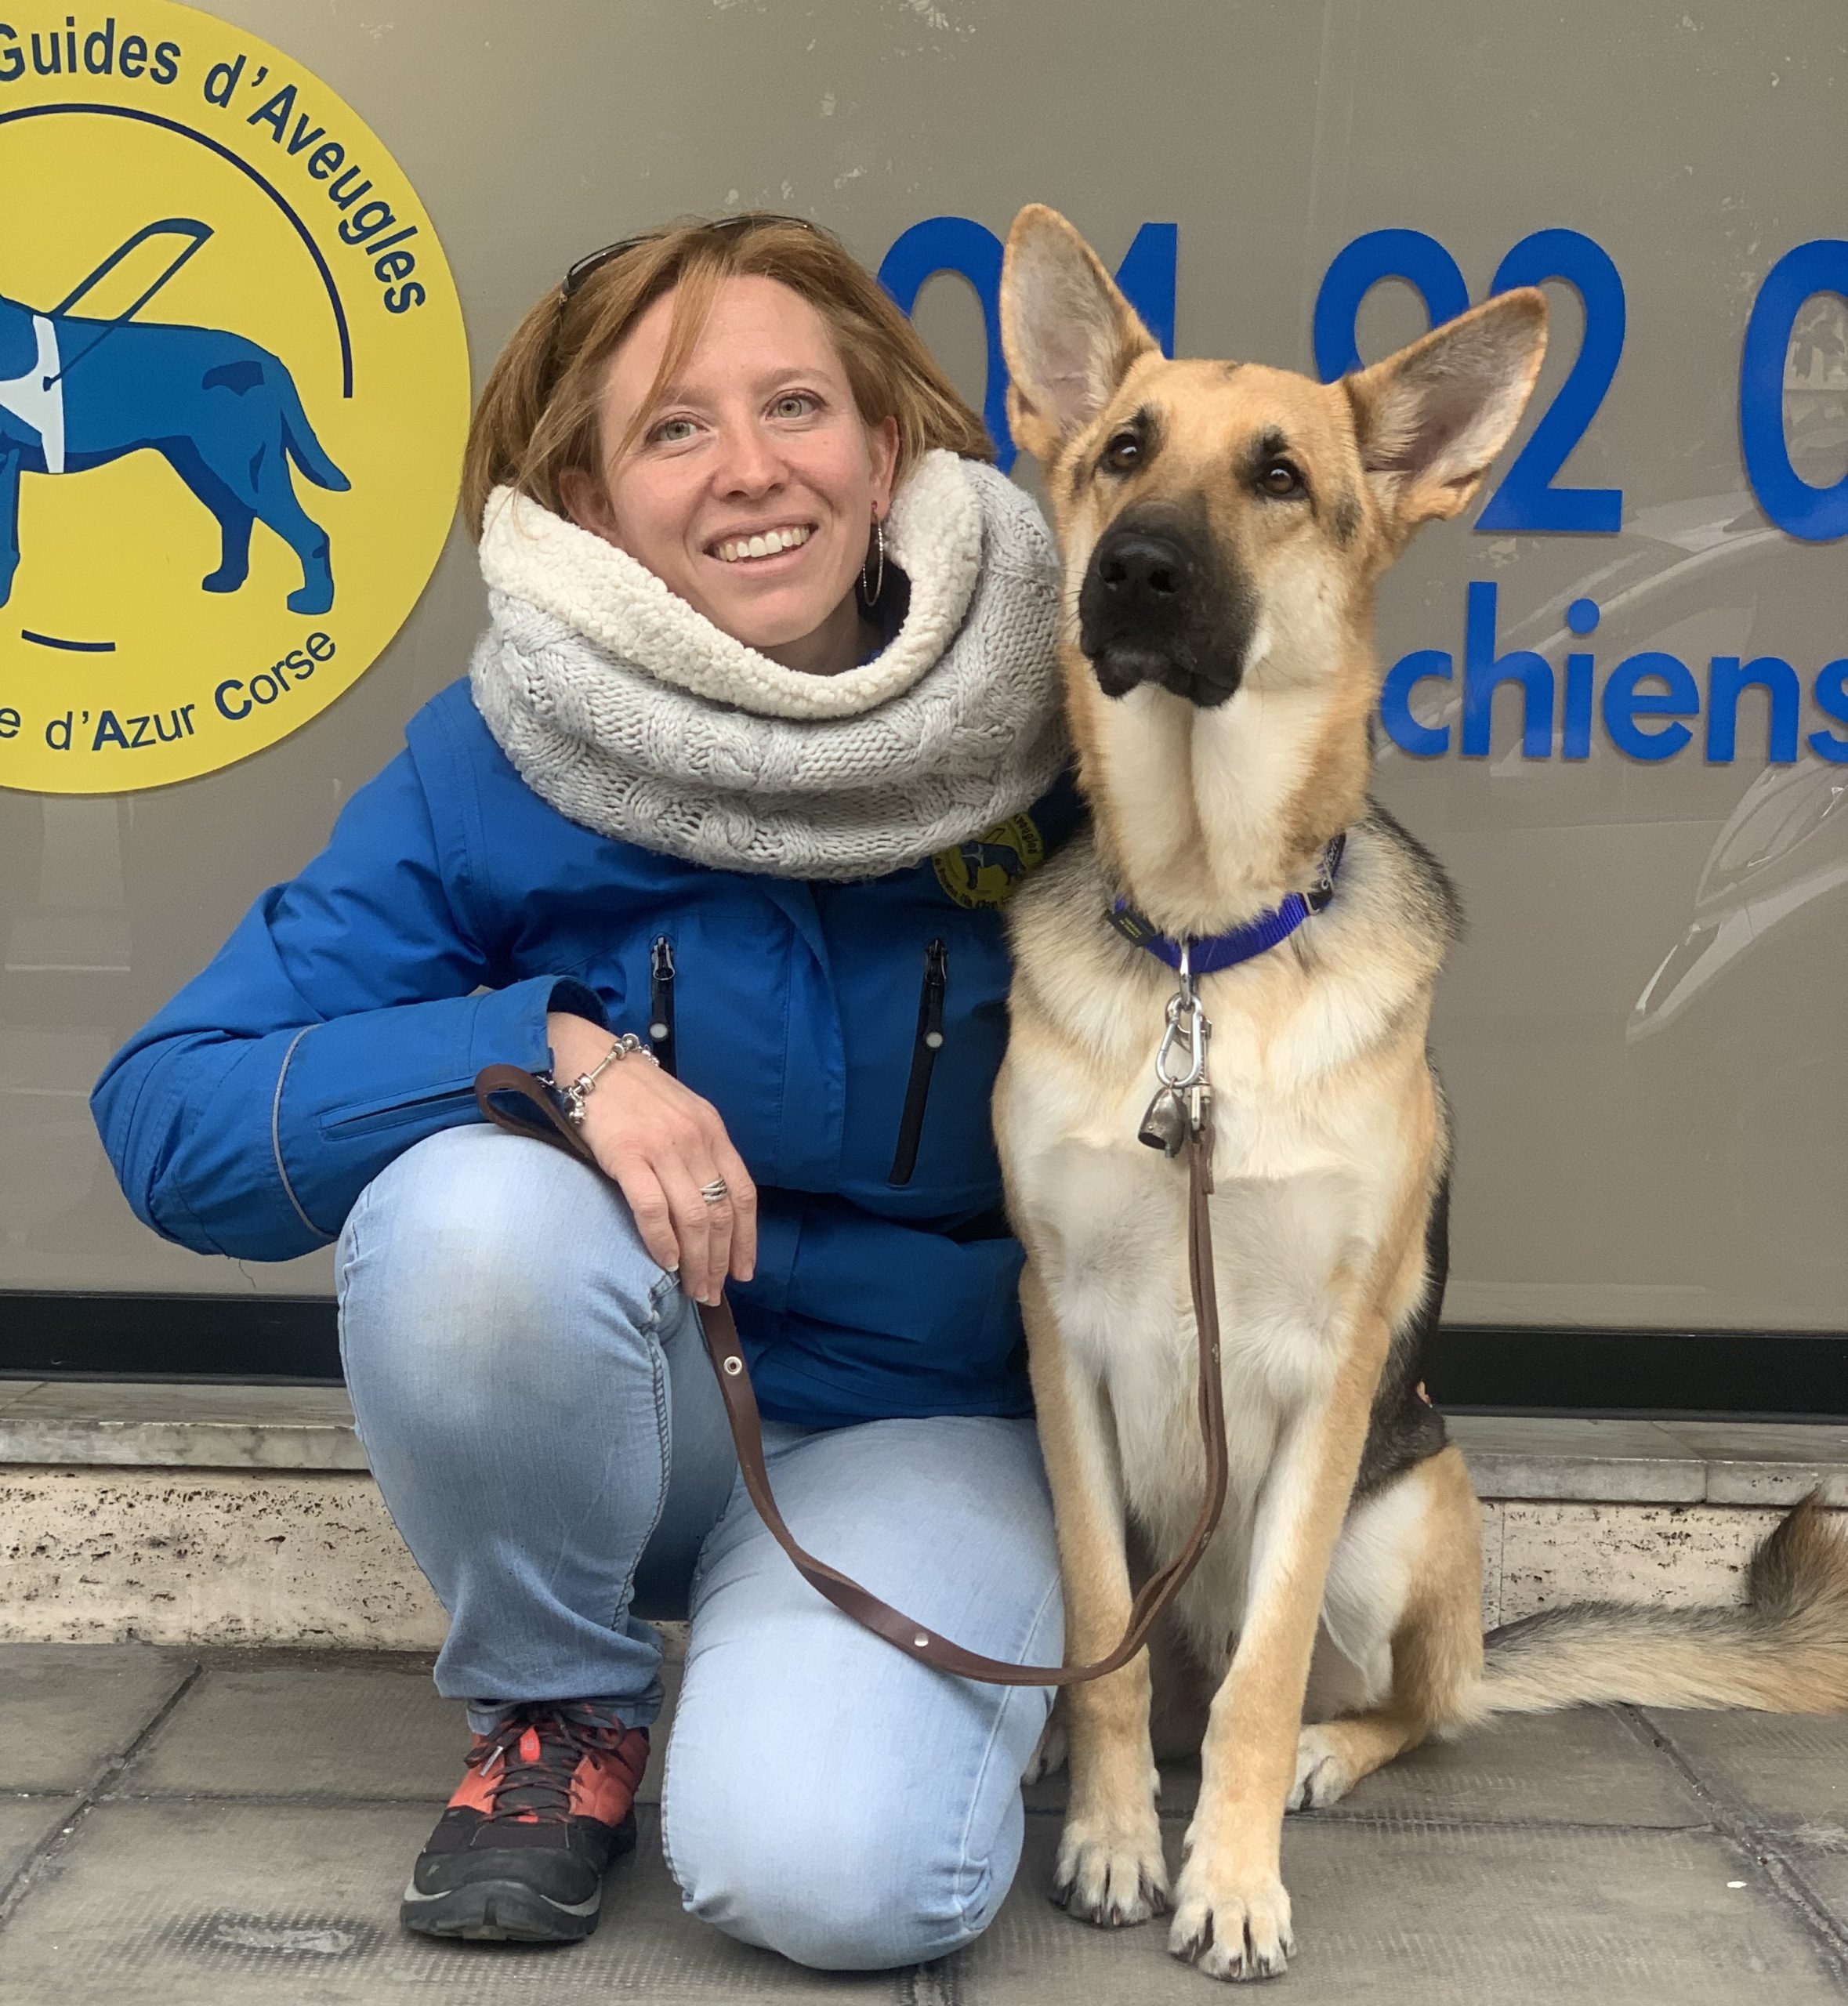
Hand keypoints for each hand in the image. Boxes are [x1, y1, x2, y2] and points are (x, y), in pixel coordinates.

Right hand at [546, 1012, 756, 1303]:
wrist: (592, 1061)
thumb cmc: (635, 1093)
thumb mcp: (683, 1114)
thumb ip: (700, 1152)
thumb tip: (708, 1206)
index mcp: (713, 1131)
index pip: (743, 1193)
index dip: (747, 1238)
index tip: (745, 1271)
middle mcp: (695, 1140)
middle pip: (720, 1212)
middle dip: (721, 1260)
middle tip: (713, 1292)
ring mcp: (662, 1147)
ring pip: (694, 1215)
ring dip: (697, 1260)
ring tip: (694, 1288)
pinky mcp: (626, 1154)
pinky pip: (653, 1207)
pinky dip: (663, 1240)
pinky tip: (666, 1262)